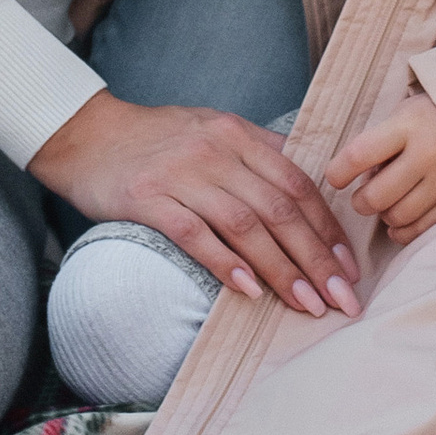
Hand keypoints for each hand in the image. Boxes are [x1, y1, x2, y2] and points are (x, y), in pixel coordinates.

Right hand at [30, 94, 361, 318]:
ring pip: (245, 225)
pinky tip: (249, 291)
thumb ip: (258, 154)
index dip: (327, 227)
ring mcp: (181, 174)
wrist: (87, 134)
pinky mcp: (147, 198)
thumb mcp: (213, 130)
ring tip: (306, 304)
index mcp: (236, 134)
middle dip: (317, 257)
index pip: (297, 182)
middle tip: (341, 298)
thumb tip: (310, 188)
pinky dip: (225, 264)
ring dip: (281, 269)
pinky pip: (194, 235)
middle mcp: (215, 150)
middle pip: (279, 208)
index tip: (348, 267)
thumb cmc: (156, 139)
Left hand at [328, 94, 435, 241]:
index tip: (335, 178)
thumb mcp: (404, 114)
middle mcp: (427, 153)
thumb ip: (381, 143)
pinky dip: (404, 231)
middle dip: (361, 202)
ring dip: (384, 216)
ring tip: (386, 204)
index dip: (338, 172)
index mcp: (407, 125)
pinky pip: (422, 229)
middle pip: (377, 196)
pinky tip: (400, 221)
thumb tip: (357, 179)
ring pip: (398, 216)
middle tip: (362, 198)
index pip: (359, 154)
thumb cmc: (435, 116)